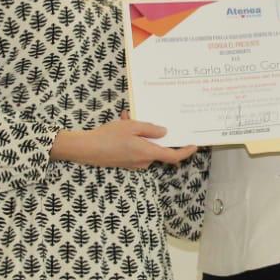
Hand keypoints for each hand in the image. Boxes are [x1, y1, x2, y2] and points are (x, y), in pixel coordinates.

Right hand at [53, 113, 197, 169]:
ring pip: (144, 145)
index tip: (194, 145)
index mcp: (147, 153)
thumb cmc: (109, 137)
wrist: (86, 149)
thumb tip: (164, 132)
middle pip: (157, 148)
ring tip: (127, 117)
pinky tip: (121, 123)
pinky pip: (134, 147)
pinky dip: (131, 136)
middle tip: (145, 117)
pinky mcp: (125, 161)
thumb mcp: (131, 127)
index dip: (185, 152)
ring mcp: (133, 163)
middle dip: (153, 132)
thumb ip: (150, 129)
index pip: (172, 156)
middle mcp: (142, 161)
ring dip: (139, 131)